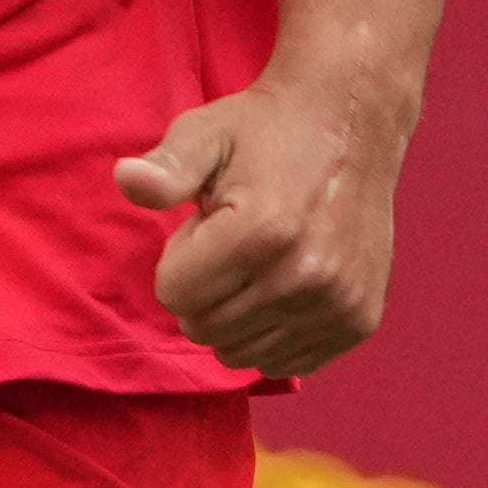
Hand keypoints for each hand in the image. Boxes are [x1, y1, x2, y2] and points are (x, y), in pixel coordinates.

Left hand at [116, 72, 413, 379]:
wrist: (350, 126)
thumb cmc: (264, 132)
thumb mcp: (203, 134)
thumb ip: (165, 168)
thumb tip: (127, 179)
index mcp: (261, 232)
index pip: (174, 295)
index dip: (178, 258)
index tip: (205, 225)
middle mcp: (305, 276)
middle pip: (205, 328)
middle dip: (203, 288)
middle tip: (231, 242)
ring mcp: (339, 304)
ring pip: (244, 352)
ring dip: (235, 314)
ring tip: (259, 260)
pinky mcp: (360, 321)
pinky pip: (288, 361)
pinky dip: (271, 334)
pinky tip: (282, 286)